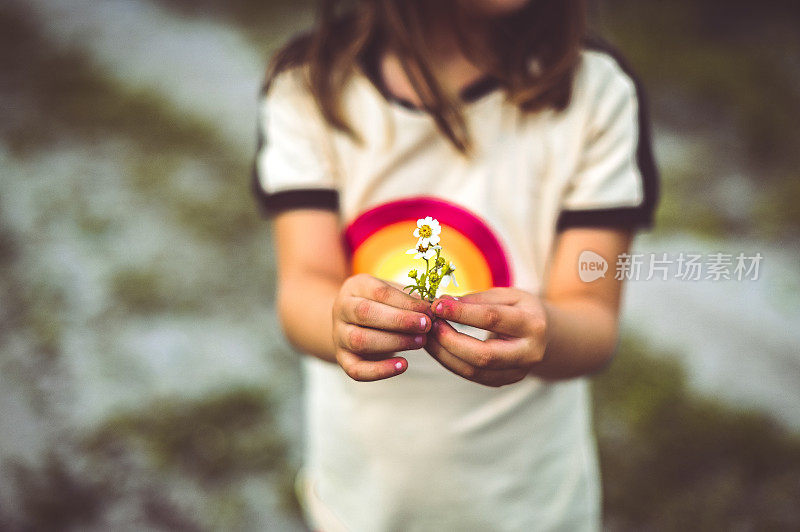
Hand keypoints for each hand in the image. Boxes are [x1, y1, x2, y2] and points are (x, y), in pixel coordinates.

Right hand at [332, 273, 432, 381]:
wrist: (352, 322)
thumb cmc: (380, 305)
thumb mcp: (393, 294)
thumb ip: (410, 300)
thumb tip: (434, 309)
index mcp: (355, 287)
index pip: (379, 292)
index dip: (405, 303)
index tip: (428, 311)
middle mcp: (341, 309)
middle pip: (365, 313)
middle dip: (399, 321)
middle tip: (426, 326)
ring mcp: (339, 335)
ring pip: (360, 340)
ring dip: (394, 342)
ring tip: (420, 342)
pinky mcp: (342, 358)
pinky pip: (357, 369)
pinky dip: (380, 370)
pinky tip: (403, 365)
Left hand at [424, 288, 548, 386]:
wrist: (546, 335)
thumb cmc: (522, 309)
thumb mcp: (507, 295)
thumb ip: (477, 299)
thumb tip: (443, 303)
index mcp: (532, 324)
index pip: (492, 319)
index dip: (461, 312)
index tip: (437, 305)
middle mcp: (529, 353)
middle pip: (483, 355)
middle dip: (450, 341)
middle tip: (431, 325)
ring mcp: (517, 372)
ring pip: (474, 371)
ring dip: (445, 354)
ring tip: (428, 337)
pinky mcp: (504, 381)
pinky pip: (472, 377)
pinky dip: (451, 362)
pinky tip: (438, 348)